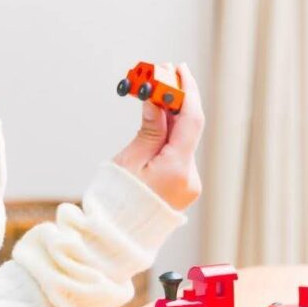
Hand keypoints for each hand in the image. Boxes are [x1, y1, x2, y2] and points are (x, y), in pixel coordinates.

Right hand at [112, 62, 203, 210]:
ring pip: (183, 140)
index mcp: (177, 170)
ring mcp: (189, 183)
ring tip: (155, 93)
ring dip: (172, 116)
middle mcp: (190, 177)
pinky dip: (170, 134)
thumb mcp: (130, 160)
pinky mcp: (183, 186)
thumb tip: (157, 99)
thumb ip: (149, 129)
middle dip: (177, 99)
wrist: (116, 237)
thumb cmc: (117, 200)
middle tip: (163, 74)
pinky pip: (178, 152)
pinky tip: (158, 119)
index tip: (178, 69)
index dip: (186, 91)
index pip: (191, 121)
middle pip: (189, 128)